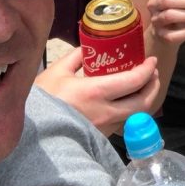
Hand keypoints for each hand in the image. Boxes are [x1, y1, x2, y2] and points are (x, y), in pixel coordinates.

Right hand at [34, 49, 159, 135]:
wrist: (31, 133)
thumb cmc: (43, 100)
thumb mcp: (57, 71)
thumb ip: (77, 56)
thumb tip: (90, 48)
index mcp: (97, 92)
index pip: (134, 81)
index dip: (147, 70)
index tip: (151, 61)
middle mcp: (106, 112)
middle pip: (143, 103)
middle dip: (153, 87)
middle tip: (153, 74)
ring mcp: (105, 128)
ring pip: (136, 116)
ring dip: (144, 100)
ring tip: (143, 87)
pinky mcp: (100, 137)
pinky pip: (123, 123)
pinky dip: (131, 111)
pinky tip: (127, 101)